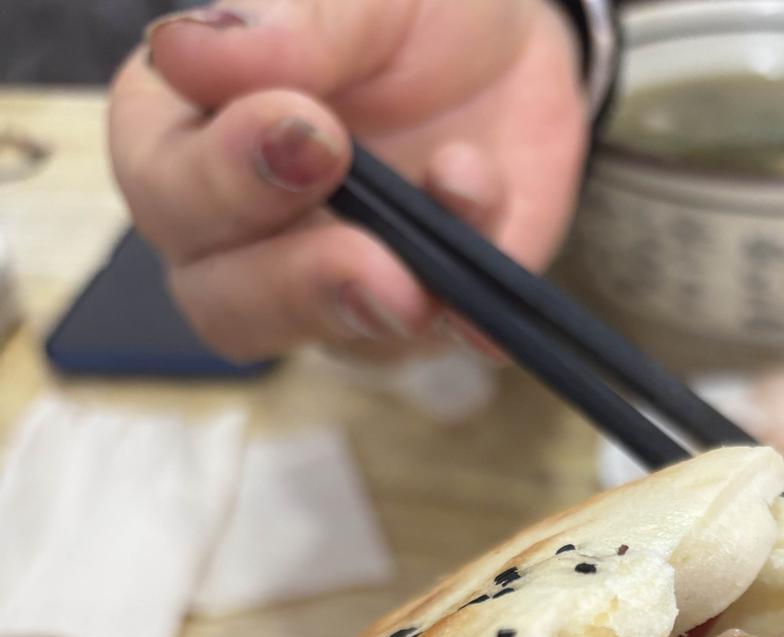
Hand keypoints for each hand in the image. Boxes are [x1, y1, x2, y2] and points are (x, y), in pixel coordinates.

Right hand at [108, 0, 589, 361]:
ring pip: (320, 340)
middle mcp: (242, 234)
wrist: (506, 49)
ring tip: (419, 286)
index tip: (311, 131)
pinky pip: (441, 340)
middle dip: (293, 280)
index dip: (223, 178)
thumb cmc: (400, 13)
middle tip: (364, 251)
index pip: (162, 187)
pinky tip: (484, 305)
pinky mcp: (422, 320)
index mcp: (188, 133)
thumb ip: (287, 24)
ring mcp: (331, 291)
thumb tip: (186, 50)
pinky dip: (465, 320)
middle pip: (221, 301)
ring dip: (371, 312)